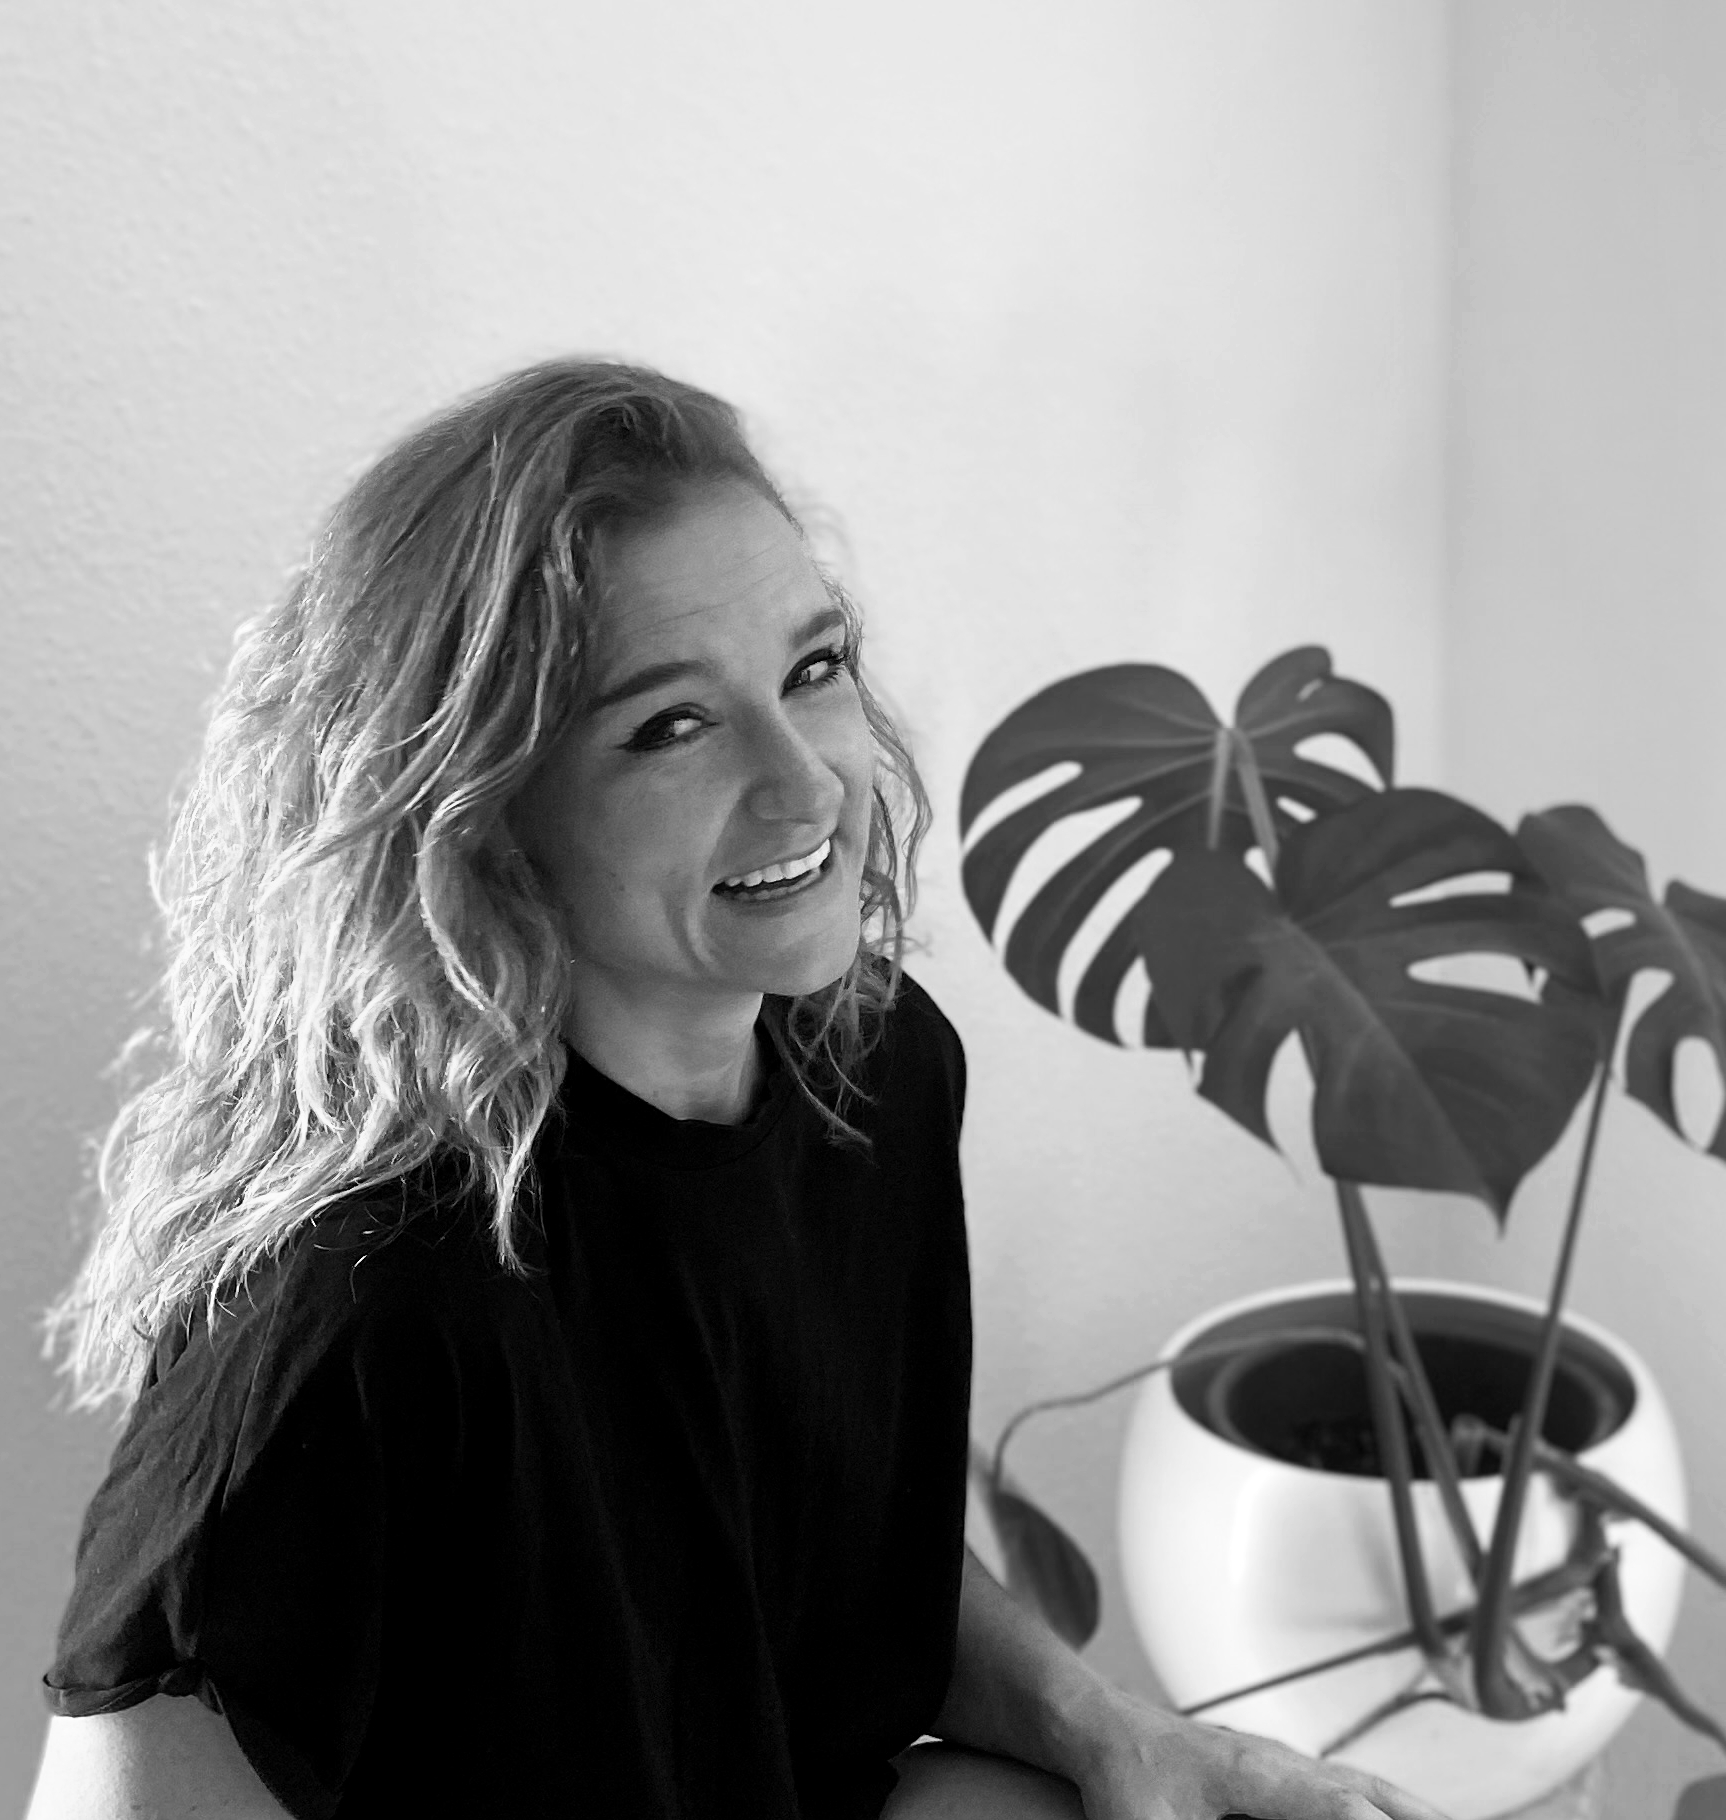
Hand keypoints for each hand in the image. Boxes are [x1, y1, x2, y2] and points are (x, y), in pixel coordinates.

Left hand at [1073, 1689, 1452, 1819]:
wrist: (1103, 1727)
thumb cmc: (1123, 1776)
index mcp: (1249, 1773)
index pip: (1326, 1803)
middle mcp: (1280, 1763)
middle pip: (1368, 1793)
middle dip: (1422, 1819)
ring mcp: (1286, 1766)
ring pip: (1370, 1791)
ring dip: (1421, 1815)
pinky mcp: (1284, 1777)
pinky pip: (1353, 1794)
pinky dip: (1393, 1810)